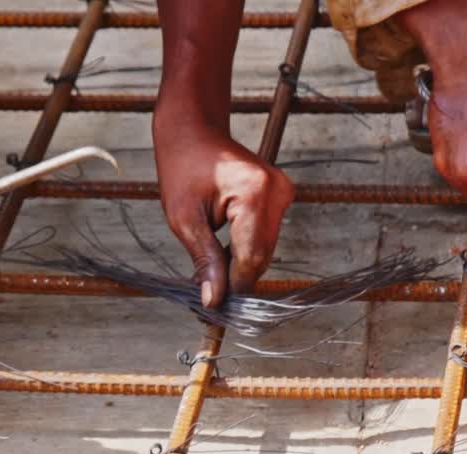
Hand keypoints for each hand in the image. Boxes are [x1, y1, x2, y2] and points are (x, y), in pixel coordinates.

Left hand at [153, 120, 292, 307]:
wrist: (194, 131)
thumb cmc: (182, 167)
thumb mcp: (184, 219)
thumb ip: (204, 261)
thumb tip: (214, 301)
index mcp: (255, 193)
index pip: (251, 258)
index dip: (233, 288)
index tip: (213, 309)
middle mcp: (278, 192)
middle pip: (261, 257)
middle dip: (236, 279)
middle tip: (207, 296)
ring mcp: (284, 193)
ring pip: (265, 250)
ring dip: (239, 265)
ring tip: (210, 271)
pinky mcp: (282, 197)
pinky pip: (266, 237)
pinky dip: (245, 250)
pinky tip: (222, 252)